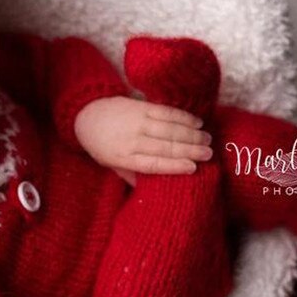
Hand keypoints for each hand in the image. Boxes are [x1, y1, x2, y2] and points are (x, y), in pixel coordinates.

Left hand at [74, 96, 212, 180]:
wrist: (87, 116)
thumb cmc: (102, 146)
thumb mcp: (112, 166)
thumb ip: (131, 176)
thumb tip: (153, 190)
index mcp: (125, 158)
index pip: (153, 164)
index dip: (174, 165)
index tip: (193, 168)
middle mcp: (131, 140)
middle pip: (165, 146)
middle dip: (190, 150)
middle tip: (209, 153)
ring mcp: (136, 121)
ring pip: (168, 128)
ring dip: (190, 133)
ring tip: (207, 139)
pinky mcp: (140, 106)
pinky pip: (165, 111)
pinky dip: (182, 116)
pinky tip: (196, 121)